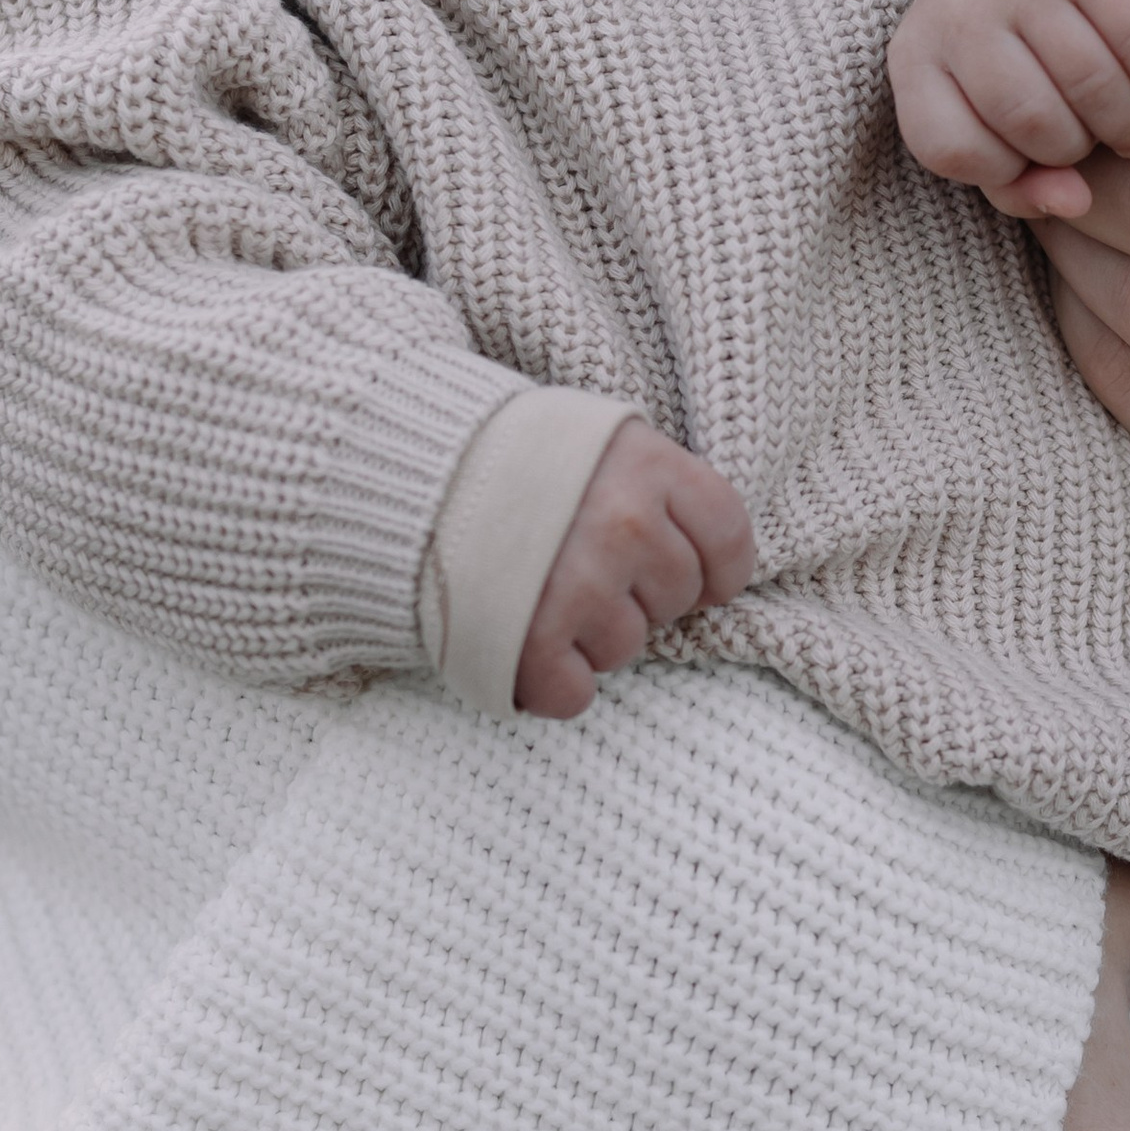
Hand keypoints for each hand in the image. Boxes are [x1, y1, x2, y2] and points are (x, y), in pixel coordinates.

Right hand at [512, 421, 755, 720]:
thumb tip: (710, 568)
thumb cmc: (507, 456)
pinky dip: (550, 681)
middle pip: (677, 599)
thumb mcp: (596, 437)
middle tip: (580, 567)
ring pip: (627, 647)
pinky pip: (574, 693)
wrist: (400, 470)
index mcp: (647, 463)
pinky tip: (524, 640)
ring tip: (541, 592)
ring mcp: (579, 585)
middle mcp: (624, 524)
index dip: (716, 570)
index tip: (695, 577)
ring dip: (590, 635)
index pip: (729, 538)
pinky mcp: (530, 639)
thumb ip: (657, 484)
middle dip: (637, 594)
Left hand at [889, 0, 1129, 220]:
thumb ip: (1022, 184)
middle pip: (1031, 121)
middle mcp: (959, 9)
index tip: (1031, 155)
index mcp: (916, 58)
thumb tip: (1076, 202)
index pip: (955, 150)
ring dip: (1127, 123)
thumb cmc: (1019, 62)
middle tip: (1093, 137)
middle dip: (1075, 147)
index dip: (1005, 171)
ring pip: (1091, 85)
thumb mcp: (995, 126)